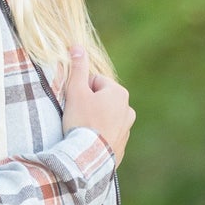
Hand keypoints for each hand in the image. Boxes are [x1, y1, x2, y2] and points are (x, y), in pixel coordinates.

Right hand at [63, 48, 134, 163]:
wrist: (88, 159)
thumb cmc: (82, 122)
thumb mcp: (76, 92)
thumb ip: (78, 68)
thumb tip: (77, 46)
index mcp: (119, 93)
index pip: (94, 83)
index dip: (81, 92)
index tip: (76, 105)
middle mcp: (128, 109)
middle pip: (101, 100)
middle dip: (89, 106)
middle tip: (78, 119)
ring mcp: (127, 129)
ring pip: (105, 118)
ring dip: (94, 121)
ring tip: (84, 132)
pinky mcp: (122, 146)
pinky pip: (107, 135)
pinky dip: (99, 136)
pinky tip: (89, 143)